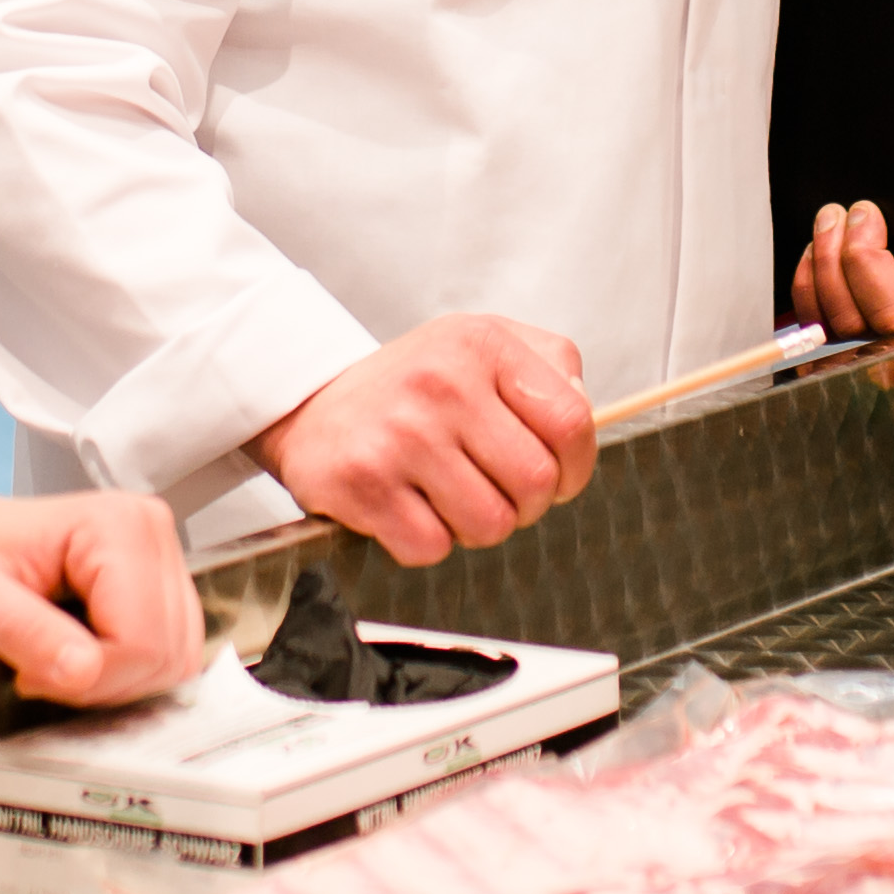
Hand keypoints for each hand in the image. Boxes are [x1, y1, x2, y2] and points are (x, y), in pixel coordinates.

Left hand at [0, 478, 206, 704]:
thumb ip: (22, 632)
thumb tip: (84, 672)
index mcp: (116, 526)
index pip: (142, 642)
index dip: (89, 679)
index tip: (28, 671)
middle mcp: (152, 532)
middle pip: (164, 655)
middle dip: (103, 683)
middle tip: (39, 670)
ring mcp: (161, 558)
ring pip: (173, 661)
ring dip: (114, 682)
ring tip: (55, 662)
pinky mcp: (159, 585)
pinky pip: (167, 656)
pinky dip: (124, 674)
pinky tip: (80, 656)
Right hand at [251, 315, 594, 563]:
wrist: (310, 403)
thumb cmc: (411, 384)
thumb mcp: (483, 345)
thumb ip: (550, 368)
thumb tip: (584, 411)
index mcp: (482, 345)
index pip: (572, 422)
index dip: (576, 466)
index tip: (557, 475)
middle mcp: (441, 384)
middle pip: (536, 485)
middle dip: (525, 503)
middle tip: (493, 489)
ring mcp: (401, 435)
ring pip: (490, 525)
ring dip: (476, 526)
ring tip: (447, 496)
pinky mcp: (363, 484)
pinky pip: (432, 548)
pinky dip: (426, 541)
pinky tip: (408, 507)